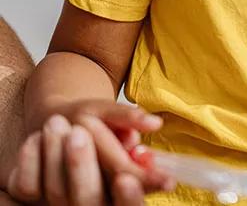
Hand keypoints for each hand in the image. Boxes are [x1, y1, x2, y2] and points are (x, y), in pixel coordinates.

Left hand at [8, 105, 173, 204]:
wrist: (61, 122)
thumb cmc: (93, 120)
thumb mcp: (111, 113)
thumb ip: (129, 119)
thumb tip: (154, 124)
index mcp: (122, 184)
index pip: (132, 197)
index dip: (135, 190)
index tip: (126, 173)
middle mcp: (94, 199)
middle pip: (91, 198)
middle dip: (82, 166)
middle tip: (78, 131)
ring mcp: (62, 202)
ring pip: (57, 191)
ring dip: (54, 155)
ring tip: (55, 122)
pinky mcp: (34, 197)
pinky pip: (27, 186)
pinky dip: (30, 158)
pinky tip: (35, 138)